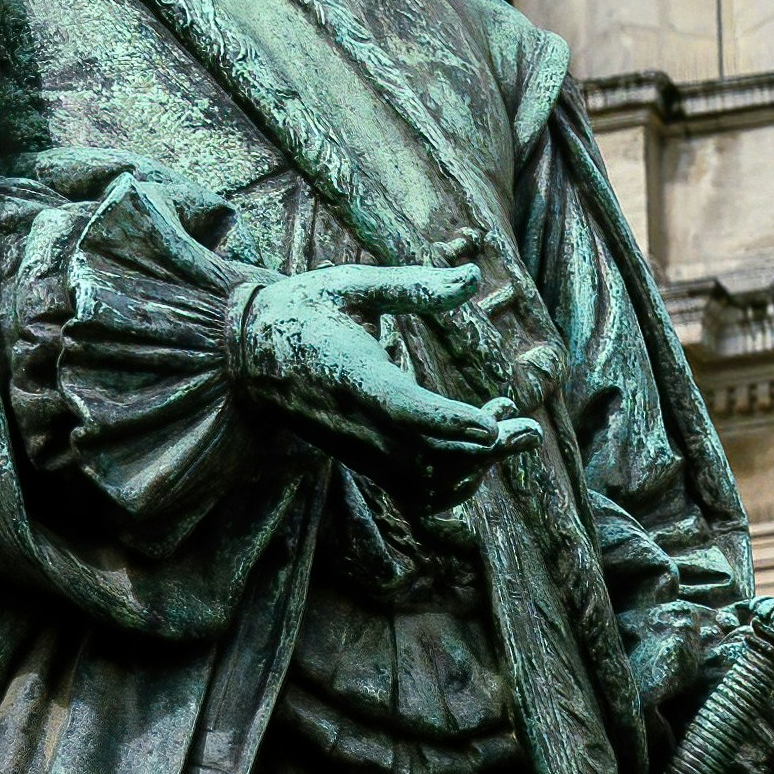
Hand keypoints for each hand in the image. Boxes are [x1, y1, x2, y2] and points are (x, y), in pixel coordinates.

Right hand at [236, 251, 528, 481]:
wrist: (247, 358)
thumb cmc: (302, 309)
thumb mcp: (350, 284)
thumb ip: (413, 286)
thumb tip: (474, 279)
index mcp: (352, 375)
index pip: (402, 409)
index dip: (447, 423)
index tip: (490, 427)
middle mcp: (357, 423)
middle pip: (427, 457)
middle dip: (484, 450)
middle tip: (526, 426)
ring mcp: (360, 450)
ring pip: (426, 484)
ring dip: (475, 465)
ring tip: (509, 425)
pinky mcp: (365, 462)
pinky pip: (415, 495)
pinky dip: (455, 485)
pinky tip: (477, 447)